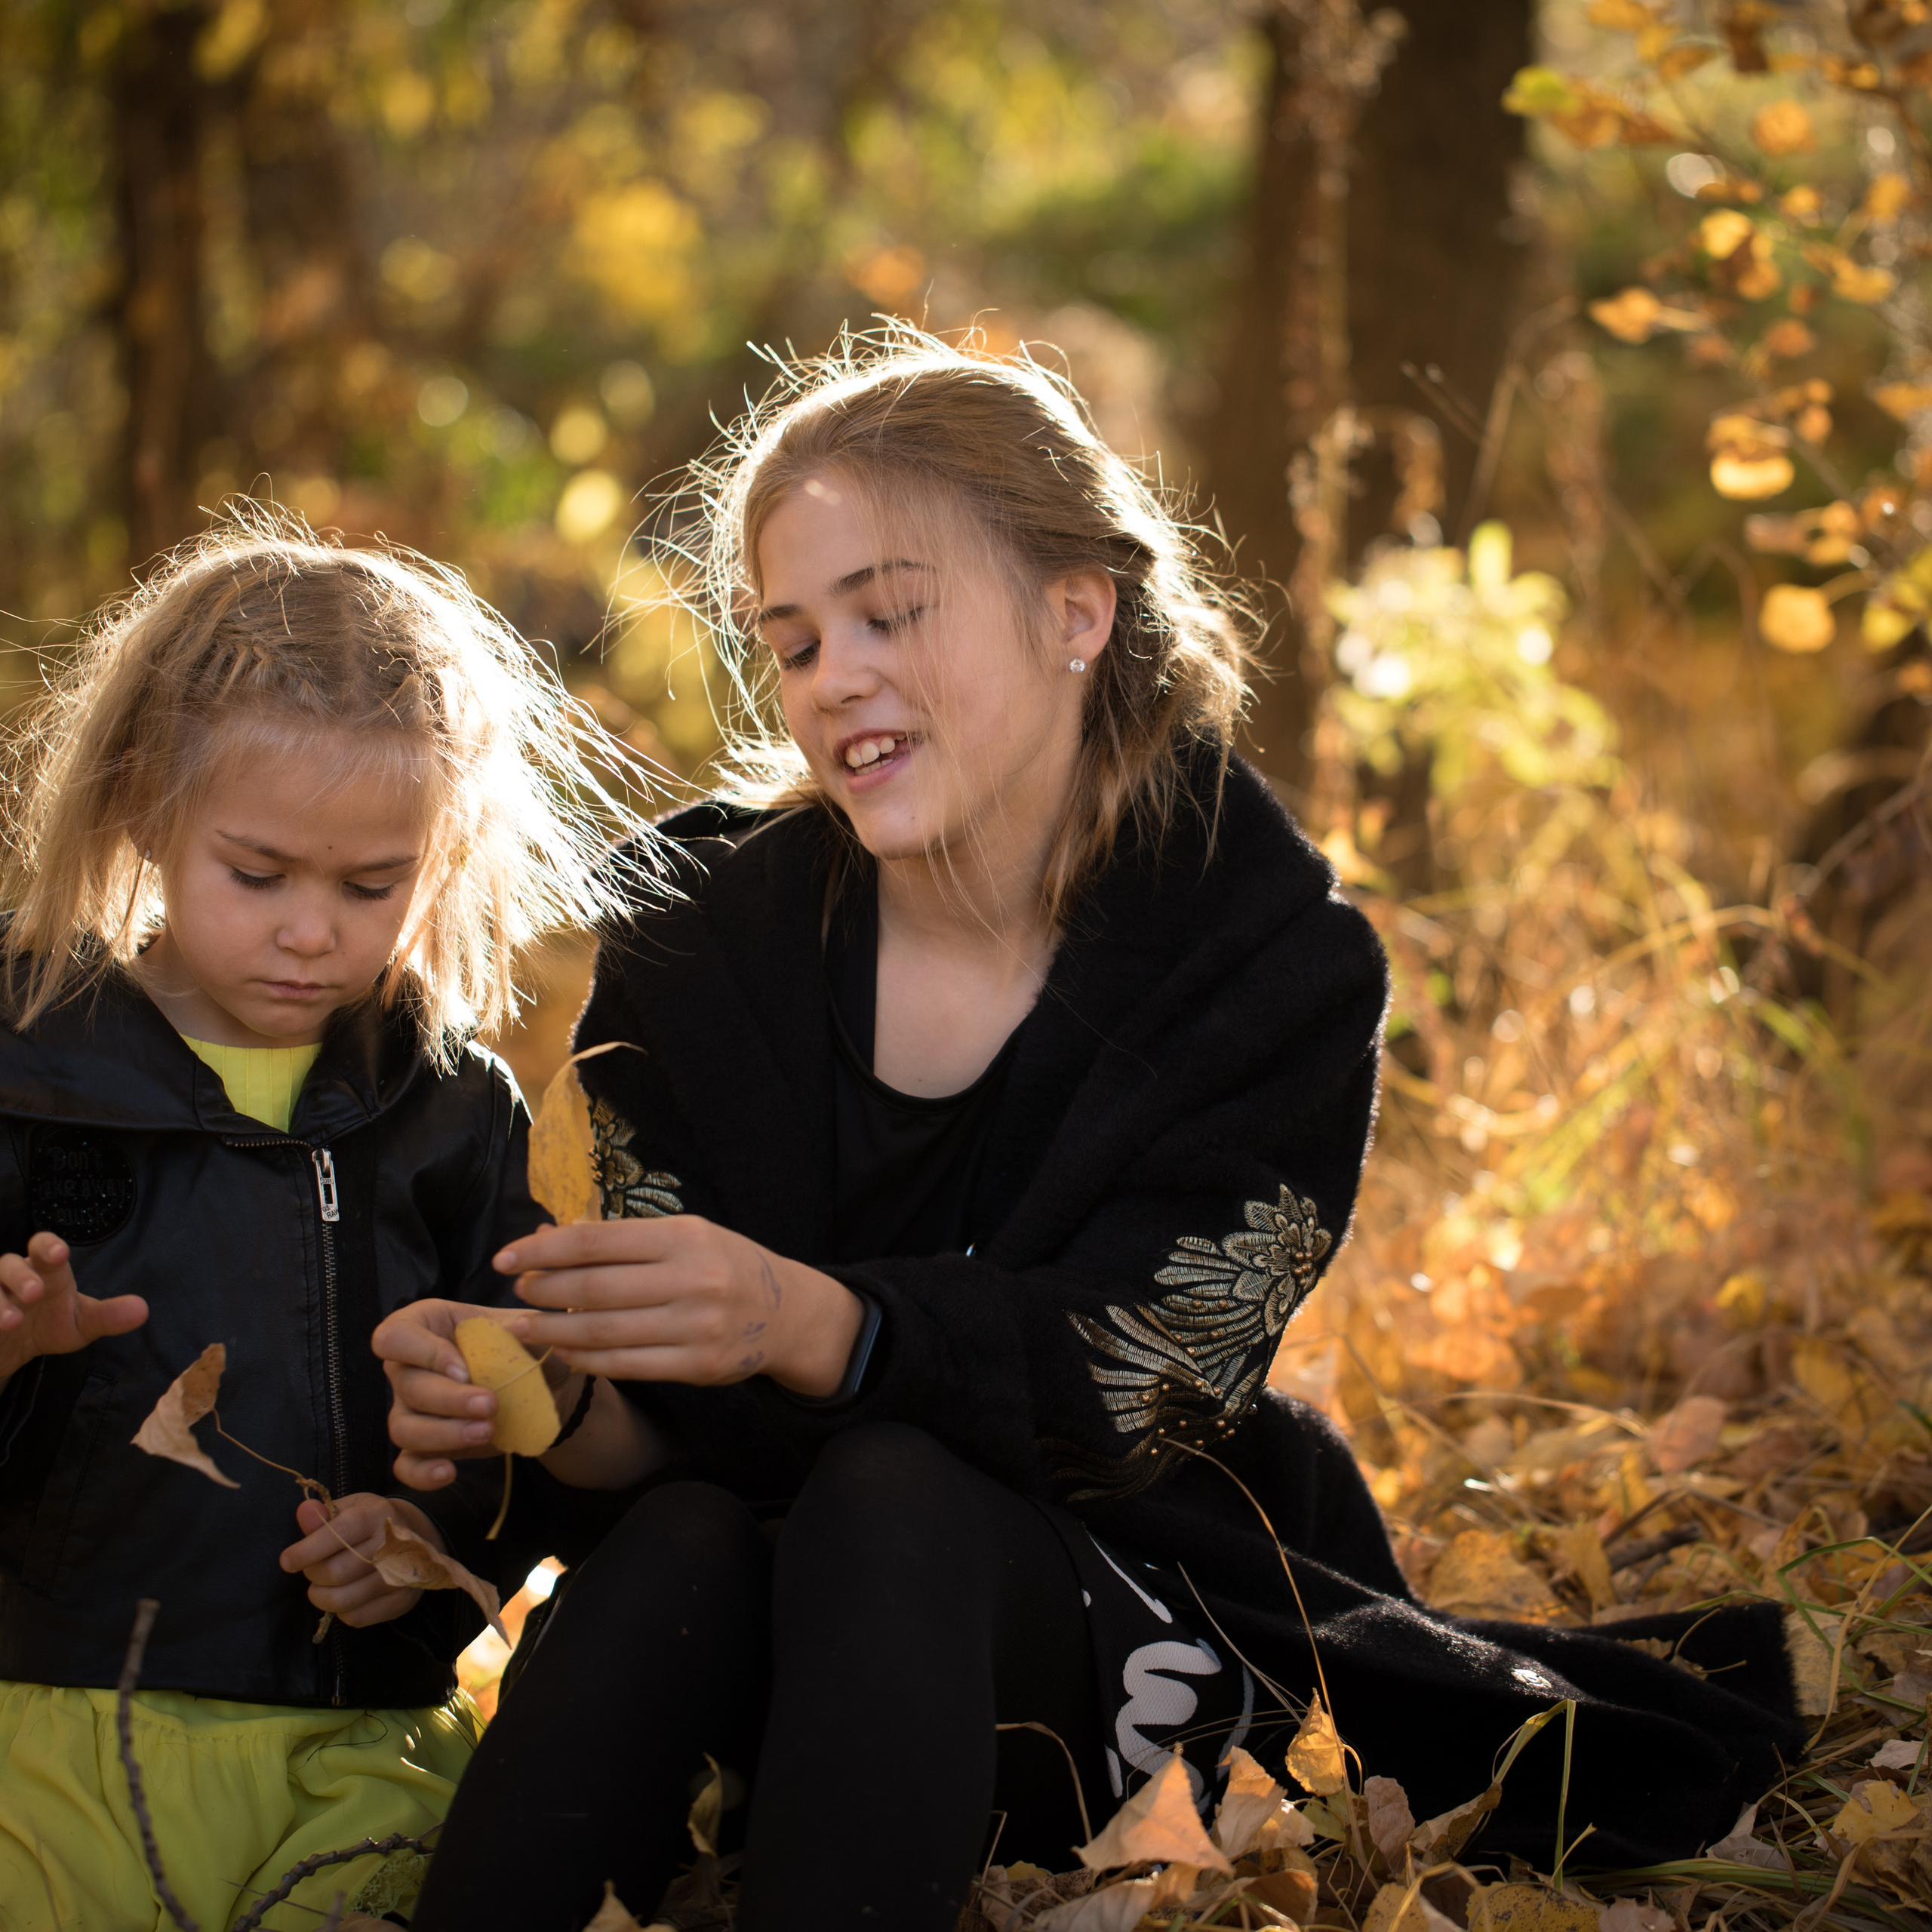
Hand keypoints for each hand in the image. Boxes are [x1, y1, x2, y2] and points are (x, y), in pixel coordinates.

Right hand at [0, 1233, 147, 1382]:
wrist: (13, 1348)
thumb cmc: (51, 1324)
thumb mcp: (82, 1324)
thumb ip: (109, 1316)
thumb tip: (142, 1310)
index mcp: (45, 1270)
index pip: (45, 1248)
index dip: (49, 1247)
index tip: (59, 1253)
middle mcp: (12, 1276)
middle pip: (9, 1264)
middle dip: (20, 1277)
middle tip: (35, 1293)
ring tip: (10, 1322)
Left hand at [278, 1492, 442, 1626]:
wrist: (415, 1535)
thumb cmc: (370, 1521)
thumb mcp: (349, 1508)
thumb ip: (324, 1514)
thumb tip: (305, 1510)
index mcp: (378, 1514)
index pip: (339, 1533)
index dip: (307, 1550)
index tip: (287, 1561)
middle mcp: (394, 1544)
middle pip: (336, 1572)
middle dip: (313, 1574)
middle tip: (312, 1569)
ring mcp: (401, 1575)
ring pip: (344, 1600)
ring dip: (322, 1596)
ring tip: (322, 1586)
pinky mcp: (402, 1600)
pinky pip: (357, 1617)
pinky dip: (340, 1611)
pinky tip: (344, 1595)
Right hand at [372, 1298, 513, 1491]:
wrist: (544, 1386)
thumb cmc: (526, 1345)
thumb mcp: (526, 1327)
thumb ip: (521, 1325)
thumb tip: (520, 1327)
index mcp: (425, 1325)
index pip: (395, 1336)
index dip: (424, 1354)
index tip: (464, 1369)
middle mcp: (408, 1366)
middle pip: (406, 1385)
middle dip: (448, 1399)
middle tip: (490, 1405)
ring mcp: (411, 1408)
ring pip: (404, 1427)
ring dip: (443, 1433)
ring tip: (487, 1431)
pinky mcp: (425, 1445)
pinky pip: (407, 1463)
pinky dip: (423, 1472)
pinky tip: (448, 1472)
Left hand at [497, 1216, 863, 1398]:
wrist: (788, 1312)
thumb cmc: (724, 1265)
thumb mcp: (684, 1234)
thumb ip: (621, 1237)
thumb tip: (548, 1235)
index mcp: (684, 1237)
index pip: (596, 1242)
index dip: (543, 1251)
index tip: (507, 1258)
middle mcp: (691, 1279)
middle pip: (594, 1288)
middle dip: (543, 1291)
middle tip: (517, 1292)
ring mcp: (696, 1326)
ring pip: (605, 1333)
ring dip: (555, 1331)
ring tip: (525, 1326)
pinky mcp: (698, 1366)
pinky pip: (627, 1366)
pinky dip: (587, 1360)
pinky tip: (565, 1351)